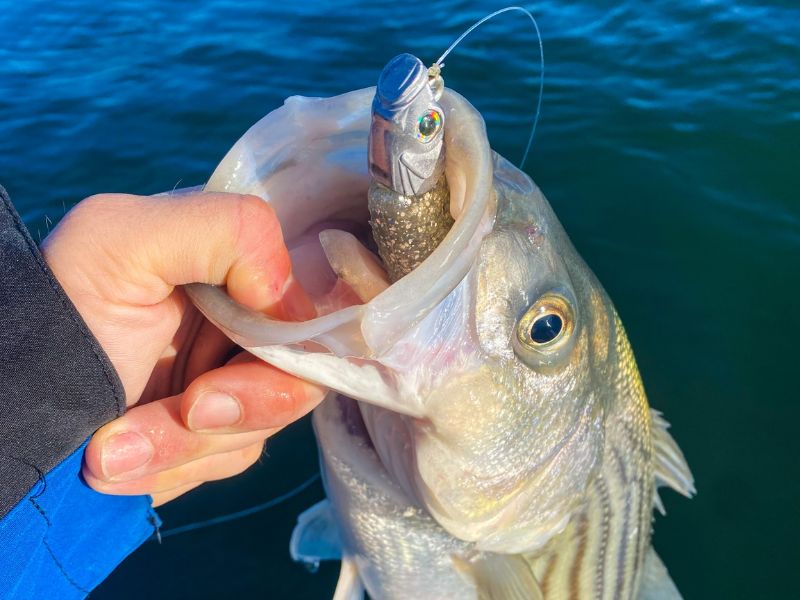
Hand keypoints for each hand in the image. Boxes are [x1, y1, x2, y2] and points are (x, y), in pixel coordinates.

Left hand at [42, 191, 322, 505]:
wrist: (6, 407)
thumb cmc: (60, 308)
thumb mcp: (122, 237)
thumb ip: (226, 230)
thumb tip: (289, 298)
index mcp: (236, 270)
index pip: (314, 311)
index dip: (290, 355)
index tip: (214, 385)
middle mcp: (241, 323)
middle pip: (299, 379)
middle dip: (238, 410)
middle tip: (183, 412)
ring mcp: (228, 380)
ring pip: (262, 428)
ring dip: (186, 448)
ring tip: (110, 449)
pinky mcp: (209, 433)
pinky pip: (229, 459)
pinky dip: (172, 467)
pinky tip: (116, 458)